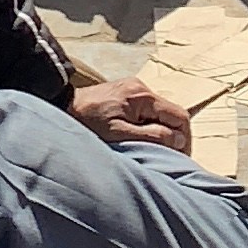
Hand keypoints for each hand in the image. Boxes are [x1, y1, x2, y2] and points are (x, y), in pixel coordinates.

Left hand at [68, 78, 198, 152]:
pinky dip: (151, 126)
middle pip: (173, 114)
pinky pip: (149, 111)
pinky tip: (143, 139)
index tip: (180, 159)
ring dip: (163, 132)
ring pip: (162, 113)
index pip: (180, 116)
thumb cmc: (87, 123)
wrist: (62, 106)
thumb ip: (151, 136)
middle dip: (175, 137)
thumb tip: (178, 140)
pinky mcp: (126, 94)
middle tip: (169, 159)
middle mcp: (142, 88)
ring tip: (155, 151)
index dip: (185, 140)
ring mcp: (134, 89)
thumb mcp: (119, 134)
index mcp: (143, 96)